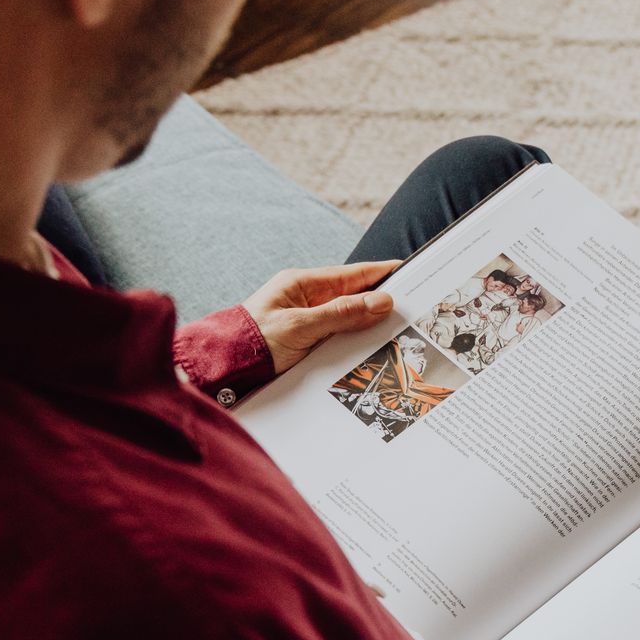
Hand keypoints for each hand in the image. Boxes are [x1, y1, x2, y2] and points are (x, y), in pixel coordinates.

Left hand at [242, 261, 401, 374]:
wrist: (224, 368)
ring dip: (369, 322)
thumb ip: (342, 314)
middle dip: (381, 300)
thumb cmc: (254, 342)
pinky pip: (337, 334)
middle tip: (414, 304)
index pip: (353, 274)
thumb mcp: (301, 327)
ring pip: (348, 317)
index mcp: (303, 284)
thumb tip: (382, 301)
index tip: (410, 271)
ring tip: (399, 326)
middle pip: (354, 295)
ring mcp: (306, 319)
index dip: (383, 273)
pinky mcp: (305, 340)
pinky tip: (370, 345)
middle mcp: (307, 298)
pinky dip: (354, 338)